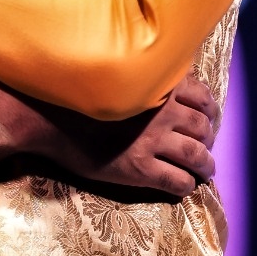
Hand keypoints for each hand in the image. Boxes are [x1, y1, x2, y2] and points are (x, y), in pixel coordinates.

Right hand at [0, 73, 217, 198]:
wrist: (47, 118)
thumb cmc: (75, 93)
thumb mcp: (114, 73)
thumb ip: (140, 74)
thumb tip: (156, 70)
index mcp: (157, 86)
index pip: (202, 97)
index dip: (209, 110)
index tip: (208, 118)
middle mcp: (162, 113)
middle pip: (203, 128)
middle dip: (208, 139)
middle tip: (205, 146)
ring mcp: (152, 142)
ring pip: (197, 156)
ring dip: (205, 165)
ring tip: (203, 171)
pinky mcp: (140, 168)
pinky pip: (177, 181)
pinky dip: (186, 185)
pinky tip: (182, 186)